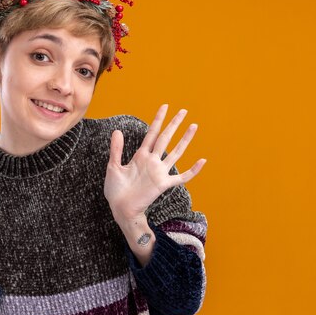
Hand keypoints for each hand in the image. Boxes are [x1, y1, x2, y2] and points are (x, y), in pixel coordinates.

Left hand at [104, 104, 206, 221]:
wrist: (120, 208)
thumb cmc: (115, 190)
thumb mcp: (113, 167)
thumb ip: (116, 149)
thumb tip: (117, 130)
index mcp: (140, 156)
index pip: (151, 134)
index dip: (158, 120)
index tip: (165, 106)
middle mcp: (152, 161)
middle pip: (165, 138)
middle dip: (174, 124)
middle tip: (183, 110)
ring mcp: (159, 172)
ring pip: (176, 152)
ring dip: (185, 140)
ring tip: (193, 126)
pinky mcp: (163, 184)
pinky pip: (181, 177)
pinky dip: (193, 170)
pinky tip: (202, 161)